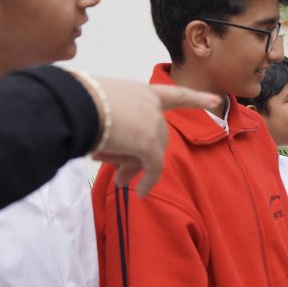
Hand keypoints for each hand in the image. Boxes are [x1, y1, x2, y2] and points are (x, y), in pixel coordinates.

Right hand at [83, 76, 220, 197]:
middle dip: (138, 157)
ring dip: (132, 167)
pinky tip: (142, 194)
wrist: (71, 105)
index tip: (216, 101)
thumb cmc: (74, 101)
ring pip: (149, 152)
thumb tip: (112, 148)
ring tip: (118, 180)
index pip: (175, 95)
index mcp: (141, 92)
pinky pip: (152, 167)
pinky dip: (148, 181)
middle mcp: (151, 105)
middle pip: (154, 136)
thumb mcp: (98, 104)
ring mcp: (152, 124)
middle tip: (120, 175)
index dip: (195, 98)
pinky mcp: (148, 143)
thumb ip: (114, 120)